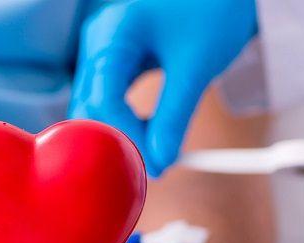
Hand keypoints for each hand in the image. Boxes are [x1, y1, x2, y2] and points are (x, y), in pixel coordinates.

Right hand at [70, 0, 256, 176]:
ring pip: (97, 106)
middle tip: (153, 166)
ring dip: (122, 133)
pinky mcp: (118, 61)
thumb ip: (175, 116)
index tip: (154, 163)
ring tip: (156, 154)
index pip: (103, 99)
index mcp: (112, 35)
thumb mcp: (196, 67)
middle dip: (118, 140)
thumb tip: (162, 162)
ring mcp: (105, 51)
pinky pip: (111, 99)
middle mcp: (99, 42)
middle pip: (90, 106)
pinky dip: (128, 121)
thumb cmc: (213, 10)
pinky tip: (153, 134)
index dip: (125, 137)